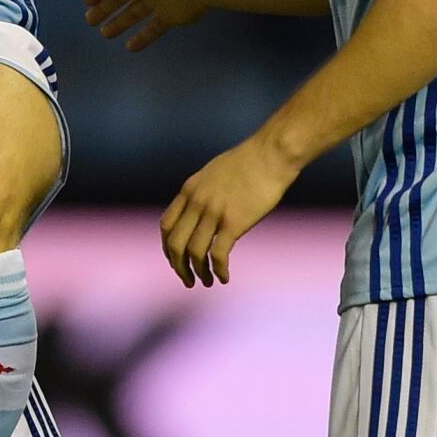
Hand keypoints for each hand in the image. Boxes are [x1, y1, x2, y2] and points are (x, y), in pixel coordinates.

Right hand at [76, 0, 206, 50]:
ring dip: (120, 23)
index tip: (85, 2)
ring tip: (105, 34)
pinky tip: (129, 47)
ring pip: (134, 13)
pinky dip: (142, 37)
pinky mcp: (170, 16)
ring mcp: (158, 0)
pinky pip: (153, 28)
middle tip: (90, 21)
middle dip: (105, 7)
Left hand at [160, 132, 298, 286]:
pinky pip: (218, 255)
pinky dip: (219, 271)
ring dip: (198, 273)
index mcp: (189, 190)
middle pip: (175, 244)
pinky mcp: (233, 223)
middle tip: (187, 279)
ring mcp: (214, 213)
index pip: (166, 226)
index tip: (176, 259)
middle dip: (178, 266)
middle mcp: (197, 203)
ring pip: (195, 254)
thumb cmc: (249, 161)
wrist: (270, 155)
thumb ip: (202, 191)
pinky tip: (224, 277)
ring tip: (207, 282)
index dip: (167, 247)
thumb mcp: (214, 172)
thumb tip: (202, 209)